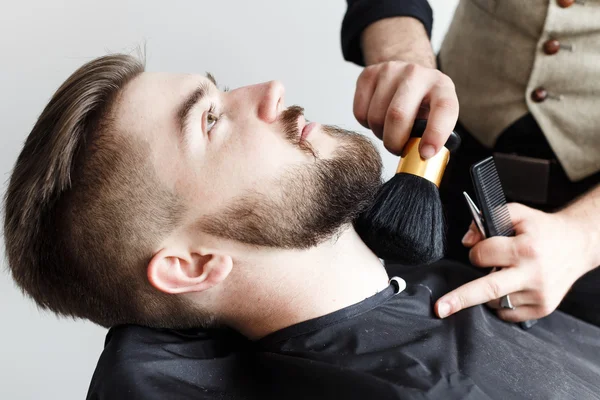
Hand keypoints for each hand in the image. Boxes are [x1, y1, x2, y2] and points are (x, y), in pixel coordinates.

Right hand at [353, 60, 458, 157]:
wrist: (407, 76)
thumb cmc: (423, 104)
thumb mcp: (436, 117)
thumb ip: (432, 136)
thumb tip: (422, 159)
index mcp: (442, 86)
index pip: (444, 109)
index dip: (435, 134)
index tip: (425, 154)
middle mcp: (417, 74)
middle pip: (397, 115)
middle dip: (394, 142)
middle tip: (397, 149)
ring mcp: (390, 70)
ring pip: (375, 116)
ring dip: (379, 134)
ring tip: (388, 130)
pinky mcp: (368, 74)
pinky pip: (360, 113)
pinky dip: (366, 125)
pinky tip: (377, 118)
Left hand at [435, 203, 594, 322]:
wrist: (578, 244)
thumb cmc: (543, 229)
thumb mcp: (516, 213)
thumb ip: (487, 220)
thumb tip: (467, 241)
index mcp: (525, 249)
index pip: (483, 255)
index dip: (477, 251)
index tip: (481, 249)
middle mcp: (533, 274)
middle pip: (488, 289)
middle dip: (460, 299)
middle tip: (440, 308)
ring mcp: (539, 295)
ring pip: (495, 300)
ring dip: (489, 291)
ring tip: (504, 274)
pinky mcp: (542, 308)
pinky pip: (508, 313)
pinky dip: (502, 303)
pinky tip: (512, 287)